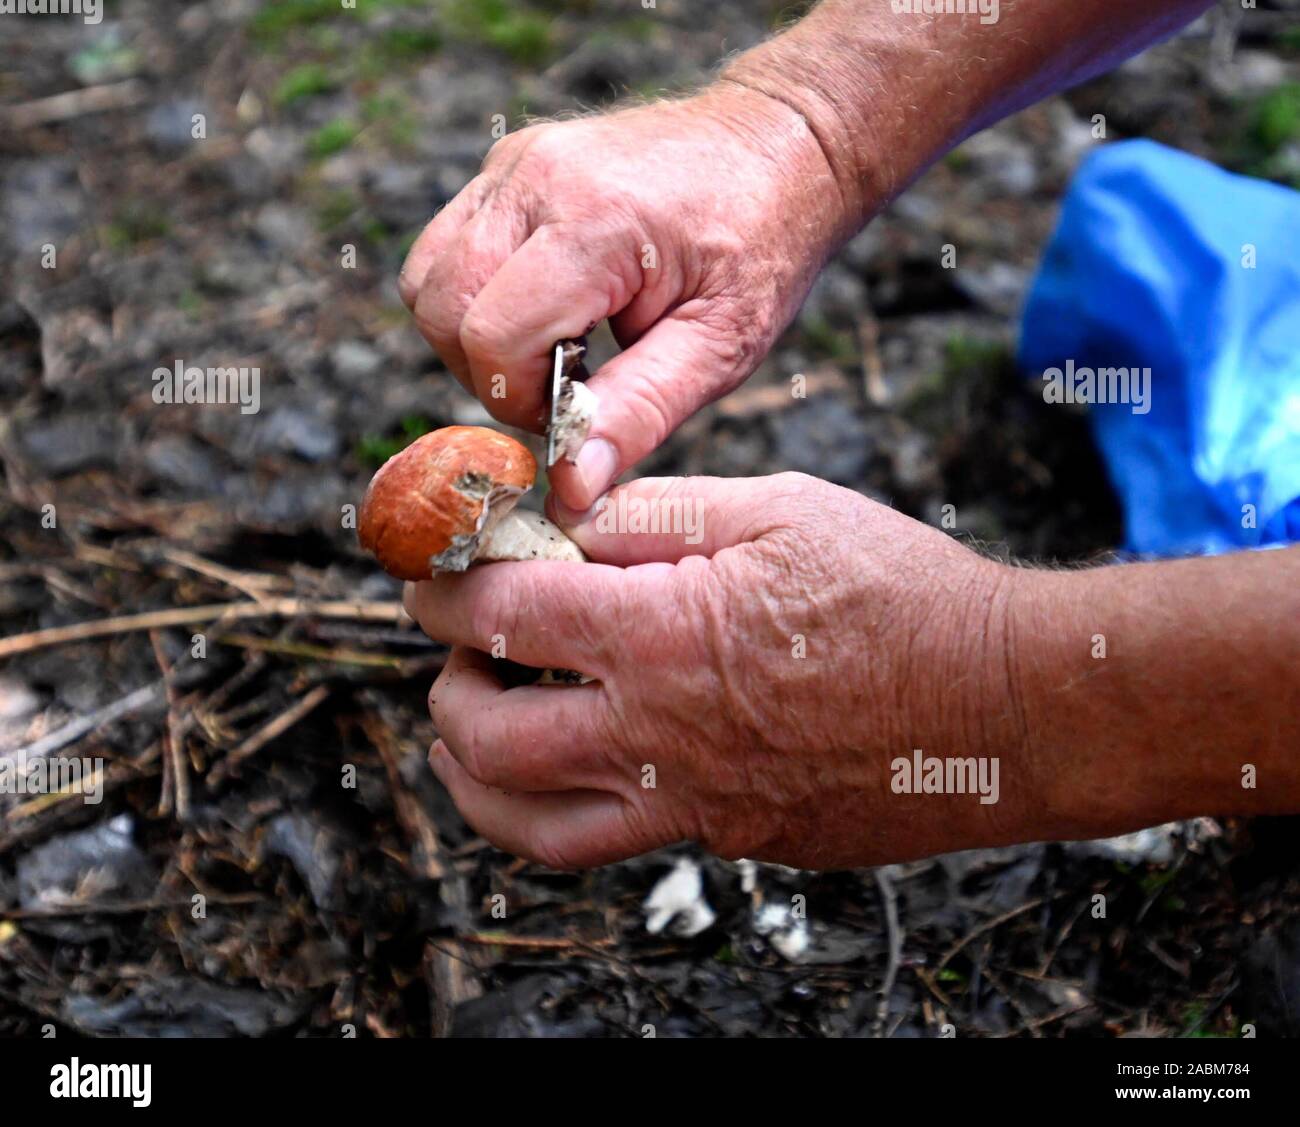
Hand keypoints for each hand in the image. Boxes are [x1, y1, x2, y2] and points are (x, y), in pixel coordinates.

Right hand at [398, 86, 847, 510]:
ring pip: (428, 278)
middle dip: (490, 375)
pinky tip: (543, 313)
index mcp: (597, 222)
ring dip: (471, 339)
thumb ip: (642, 413)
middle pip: (443, 307)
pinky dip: (473, 299)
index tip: (574, 413)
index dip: (520, 400)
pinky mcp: (507, 167)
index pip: (495, 336)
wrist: (776, 143)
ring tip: (551, 353)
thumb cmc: (762, 243)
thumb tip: (570, 488)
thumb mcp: (723, 343)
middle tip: (562, 391)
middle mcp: (537, 178)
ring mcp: (514, 165)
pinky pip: (447, 249)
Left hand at [403, 474, 1034, 869]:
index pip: (502, 612)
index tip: (432, 572)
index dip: (446, 585)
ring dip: (475, 776)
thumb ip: (658, 511)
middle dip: (447, 685)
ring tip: (472, 734)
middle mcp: (654, 732)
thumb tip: (569, 513)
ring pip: (527, 822)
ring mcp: (687, 800)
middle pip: (486, 736)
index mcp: (658, 634)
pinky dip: (552, 814)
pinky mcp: (725, 836)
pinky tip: (565, 772)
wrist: (1002, 707)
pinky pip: (605, 846)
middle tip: (460, 652)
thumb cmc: (901, 595)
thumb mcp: (776, 510)